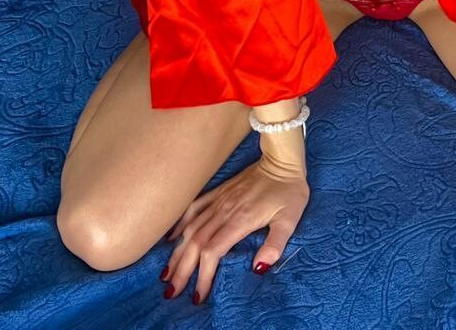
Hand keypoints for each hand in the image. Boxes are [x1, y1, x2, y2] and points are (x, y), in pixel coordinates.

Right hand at [160, 155, 309, 303]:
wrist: (282, 160)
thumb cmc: (289, 191)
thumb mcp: (289, 219)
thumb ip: (275, 244)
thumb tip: (258, 268)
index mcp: (240, 220)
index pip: (213, 251)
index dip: (203, 274)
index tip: (199, 295)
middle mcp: (224, 211)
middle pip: (196, 244)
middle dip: (182, 269)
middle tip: (171, 292)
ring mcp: (219, 200)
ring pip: (191, 229)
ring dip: (177, 252)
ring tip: (166, 272)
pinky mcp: (219, 192)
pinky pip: (194, 208)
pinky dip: (180, 224)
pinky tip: (171, 237)